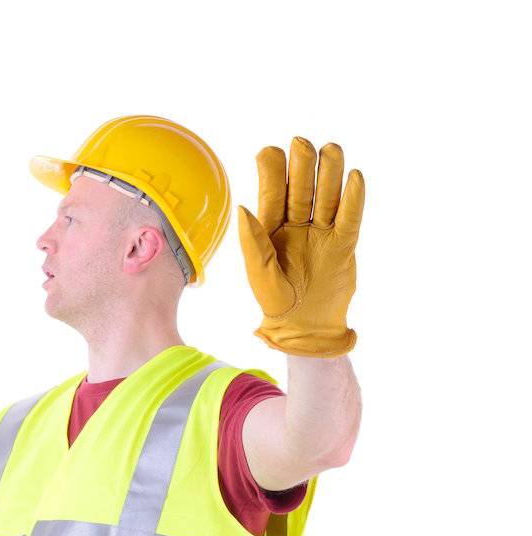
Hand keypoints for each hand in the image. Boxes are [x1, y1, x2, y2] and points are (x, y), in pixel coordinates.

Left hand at [238, 137, 363, 357]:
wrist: (306, 330)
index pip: (272, 194)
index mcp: (271, 229)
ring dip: (329, 174)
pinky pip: (350, 218)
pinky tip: (354, 178)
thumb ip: (252, 243)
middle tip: (302, 144)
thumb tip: (242, 208)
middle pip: (302, 188)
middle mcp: (296, 225)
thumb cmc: (277, 305)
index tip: (270, 152)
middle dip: (302, 166)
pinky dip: (353, 199)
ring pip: (327, 197)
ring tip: (331, 150)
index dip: (272, 173)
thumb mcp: (260, 276)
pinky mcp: (343, 244)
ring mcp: (321, 233)